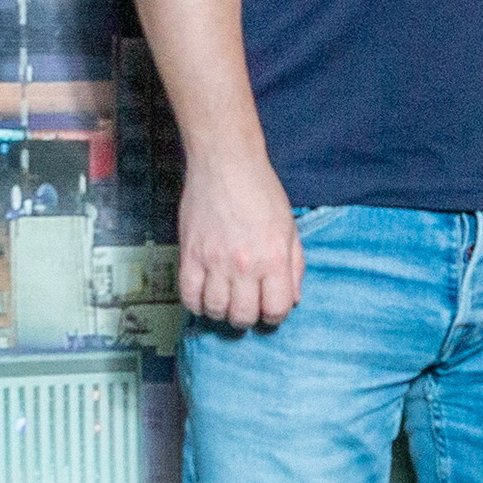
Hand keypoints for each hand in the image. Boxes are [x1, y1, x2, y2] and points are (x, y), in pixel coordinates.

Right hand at [178, 153, 304, 329]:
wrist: (226, 163)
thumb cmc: (260, 191)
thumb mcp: (289, 227)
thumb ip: (294, 265)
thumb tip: (293, 298)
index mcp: (274, 258)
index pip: (277, 309)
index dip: (275, 316)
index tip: (269, 310)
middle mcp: (245, 264)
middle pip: (244, 316)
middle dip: (247, 319)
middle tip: (245, 307)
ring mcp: (214, 261)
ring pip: (215, 310)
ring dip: (221, 312)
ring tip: (225, 300)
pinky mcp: (190, 254)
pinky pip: (188, 295)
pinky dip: (195, 303)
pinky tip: (204, 295)